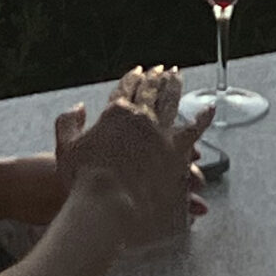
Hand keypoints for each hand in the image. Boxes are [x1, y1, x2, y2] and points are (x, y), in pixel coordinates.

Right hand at [54, 69, 214, 247]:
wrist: (107, 206)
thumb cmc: (83, 183)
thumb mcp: (66, 148)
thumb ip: (68, 123)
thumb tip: (79, 106)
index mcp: (115, 113)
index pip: (126, 88)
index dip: (132, 77)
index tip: (138, 70)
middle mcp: (141, 118)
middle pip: (151, 90)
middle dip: (156, 77)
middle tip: (162, 69)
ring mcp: (161, 134)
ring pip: (171, 102)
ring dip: (174, 86)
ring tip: (178, 76)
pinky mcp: (177, 153)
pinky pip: (194, 130)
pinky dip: (202, 118)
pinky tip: (209, 108)